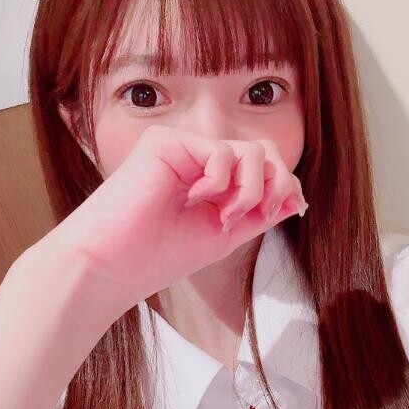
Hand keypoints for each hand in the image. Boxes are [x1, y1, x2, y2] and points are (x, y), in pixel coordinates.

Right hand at [46, 124, 307, 314]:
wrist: (113, 266)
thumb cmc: (158, 256)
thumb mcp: (225, 235)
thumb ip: (259, 213)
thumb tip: (296, 195)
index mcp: (211, 179)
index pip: (264, 167)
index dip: (284, 185)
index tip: (281, 212)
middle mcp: (198, 158)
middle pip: (264, 151)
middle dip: (273, 185)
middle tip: (250, 215)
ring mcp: (182, 147)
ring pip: (251, 151)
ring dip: (249, 190)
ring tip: (222, 215)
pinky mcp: (167, 142)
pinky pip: (222, 152)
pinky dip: (221, 182)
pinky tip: (194, 199)